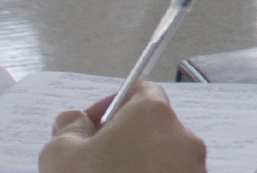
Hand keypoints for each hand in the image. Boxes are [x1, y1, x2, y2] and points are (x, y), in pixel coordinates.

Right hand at [40, 85, 206, 172]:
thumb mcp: (62, 157)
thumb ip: (67, 130)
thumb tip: (72, 121)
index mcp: (152, 114)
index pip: (138, 91)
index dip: (110, 106)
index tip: (88, 128)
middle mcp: (182, 137)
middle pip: (150, 129)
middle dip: (121, 143)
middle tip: (91, 166)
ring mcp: (194, 169)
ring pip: (161, 160)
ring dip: (138, 167)